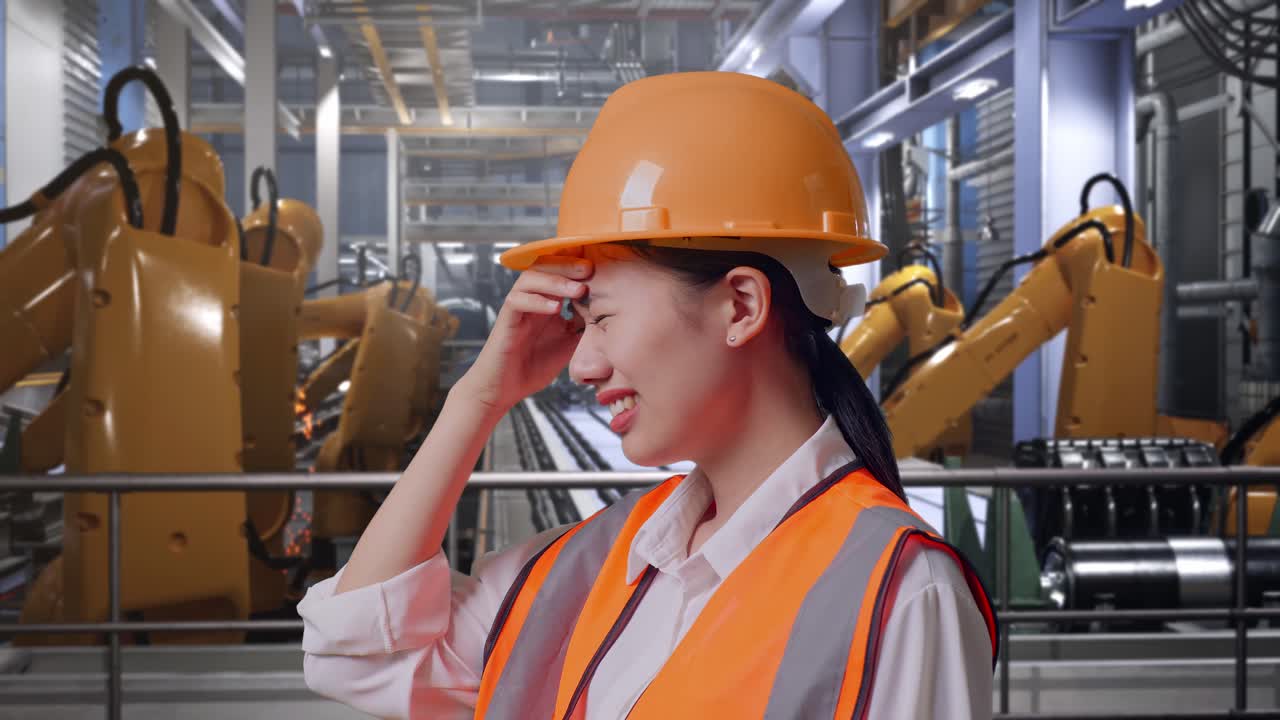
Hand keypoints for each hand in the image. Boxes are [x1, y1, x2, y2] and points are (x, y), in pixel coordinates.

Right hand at [457, 256, 590, 414]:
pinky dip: (537, 301)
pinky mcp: (506, 320)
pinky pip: (517, 301)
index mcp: (547, 301)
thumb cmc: (534, 366)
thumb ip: (583, 326)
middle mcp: (531, 299)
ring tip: (578, 289)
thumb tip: (607, 313)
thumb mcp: (569, 344)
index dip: (577, 266)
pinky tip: (555, 309)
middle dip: (568, 265)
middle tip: (589, 269)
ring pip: (530, 279)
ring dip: (555, 281)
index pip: (560, 272)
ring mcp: (518, 307)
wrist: (504, 389)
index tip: (601, 269)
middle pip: (545, 266)